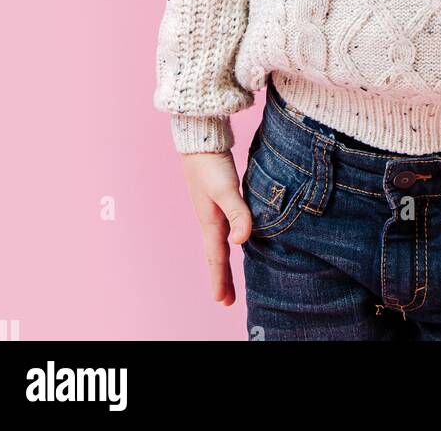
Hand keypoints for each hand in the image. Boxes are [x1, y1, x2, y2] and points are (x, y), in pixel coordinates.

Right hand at [180, 151, 252, 305]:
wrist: (199, 137)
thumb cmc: (210, 163)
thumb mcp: (225, 188)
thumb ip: (237, 213)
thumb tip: (241, 242)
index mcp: (211, 221)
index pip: (217, 257)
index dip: (221, 279)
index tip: (223, 302)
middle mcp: (210, 218)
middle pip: (217, 253)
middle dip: (221, 276)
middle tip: (226, 299)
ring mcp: (212, 207)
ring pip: (219, 240)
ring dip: (223, 259)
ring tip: (227, 274)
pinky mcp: (217, 195)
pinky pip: (223, 225)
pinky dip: (227, 238)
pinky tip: (232, 234)